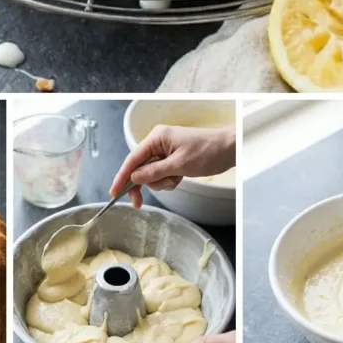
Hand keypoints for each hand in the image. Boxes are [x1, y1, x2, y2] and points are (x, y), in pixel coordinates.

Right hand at [110, 125, 235, 209]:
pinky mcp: (173, 158)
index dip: (122, 176)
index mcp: (157, 138)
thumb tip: (134, 178)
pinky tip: (181, 177)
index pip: (133, 159)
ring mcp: (166, 151)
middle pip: (140, 168)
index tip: (114, 193)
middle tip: (138, 204)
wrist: (229, 149)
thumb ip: (155, 172)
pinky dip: (169, 180)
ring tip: (177, 178)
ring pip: (152, 174)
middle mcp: (158, 142)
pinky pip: (162, 174)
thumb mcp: (179, 165)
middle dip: (143, 184)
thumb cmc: (207, 152)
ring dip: (162, 182)